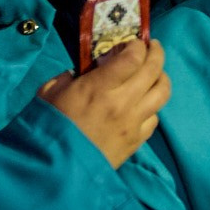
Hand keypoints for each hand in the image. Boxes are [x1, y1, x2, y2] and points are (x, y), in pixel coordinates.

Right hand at [40, 39, 168, 169]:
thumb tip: (84, 71)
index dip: (138, 45)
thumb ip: (69, 77)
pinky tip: (144, 103)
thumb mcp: (50, 93)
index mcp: (99, 88)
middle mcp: (123, 102)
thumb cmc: (47, 126)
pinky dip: (153, 106)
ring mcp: (133, 122)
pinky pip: (155, 118)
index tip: (136, 41)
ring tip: (155, 72)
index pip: (133, 58)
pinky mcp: (137, 141)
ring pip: (162, 93)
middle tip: (154, 47)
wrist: (52, 168)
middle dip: (157, 53)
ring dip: (162, 78)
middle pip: (154, 70)